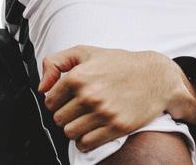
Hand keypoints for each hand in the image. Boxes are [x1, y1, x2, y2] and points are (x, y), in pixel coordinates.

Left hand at [38, 45, 195, 152]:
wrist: (154, 76)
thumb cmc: (119, 63)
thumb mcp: (85, 52)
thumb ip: (56, 63)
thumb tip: (41, 87)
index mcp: (79, 76)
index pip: (50, 100)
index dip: (55, 100)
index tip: (64, 99)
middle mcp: (89, 95)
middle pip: (59, 119)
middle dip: (64, 114)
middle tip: (76, 109)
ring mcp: (103, 113)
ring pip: (70, 133)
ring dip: (73, 128)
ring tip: (83, 119)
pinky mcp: (116, 127)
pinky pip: (86, 144)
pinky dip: (84, 141)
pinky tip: (91, 130)